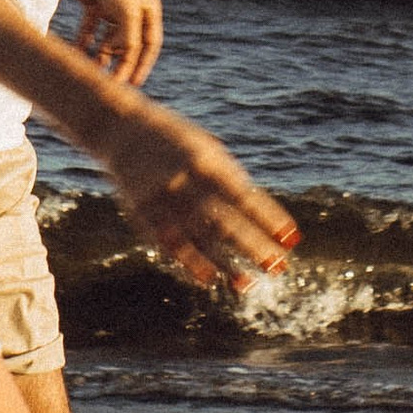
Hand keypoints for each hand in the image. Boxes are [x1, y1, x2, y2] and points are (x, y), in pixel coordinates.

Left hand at [64, 0, 163, 84]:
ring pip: (108, 40)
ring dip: (101, 55)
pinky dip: (85, 42)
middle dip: (119, 64)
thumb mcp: (127, 14)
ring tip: (91, 70)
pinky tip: (77, 53)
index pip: (150, 45)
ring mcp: (113, 9)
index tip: (133, 84)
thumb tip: (124, 61)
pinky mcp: (94, 6)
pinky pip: (91, 30)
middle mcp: (133, 11)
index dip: (143, 66)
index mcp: (148, 12)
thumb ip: (129, 40)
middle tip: (110, 83)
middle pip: (128, 45)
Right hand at [94, 100, 296, 294]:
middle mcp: (185, 182)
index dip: (269, 219)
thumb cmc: (176, 140)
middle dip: (253, 246)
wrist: (120, 128)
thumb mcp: (207, 149)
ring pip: (198, 239)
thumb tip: (260, 217)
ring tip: (247, 284)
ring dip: (225, 264)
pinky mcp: (142, 214)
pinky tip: (208, 278)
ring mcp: (162, 200)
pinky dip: (190, 262)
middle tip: (278, 267)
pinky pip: (170, 243)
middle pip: (225, 221)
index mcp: (207, 162)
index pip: (245, 196)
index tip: (292, 239)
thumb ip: (230, 180)